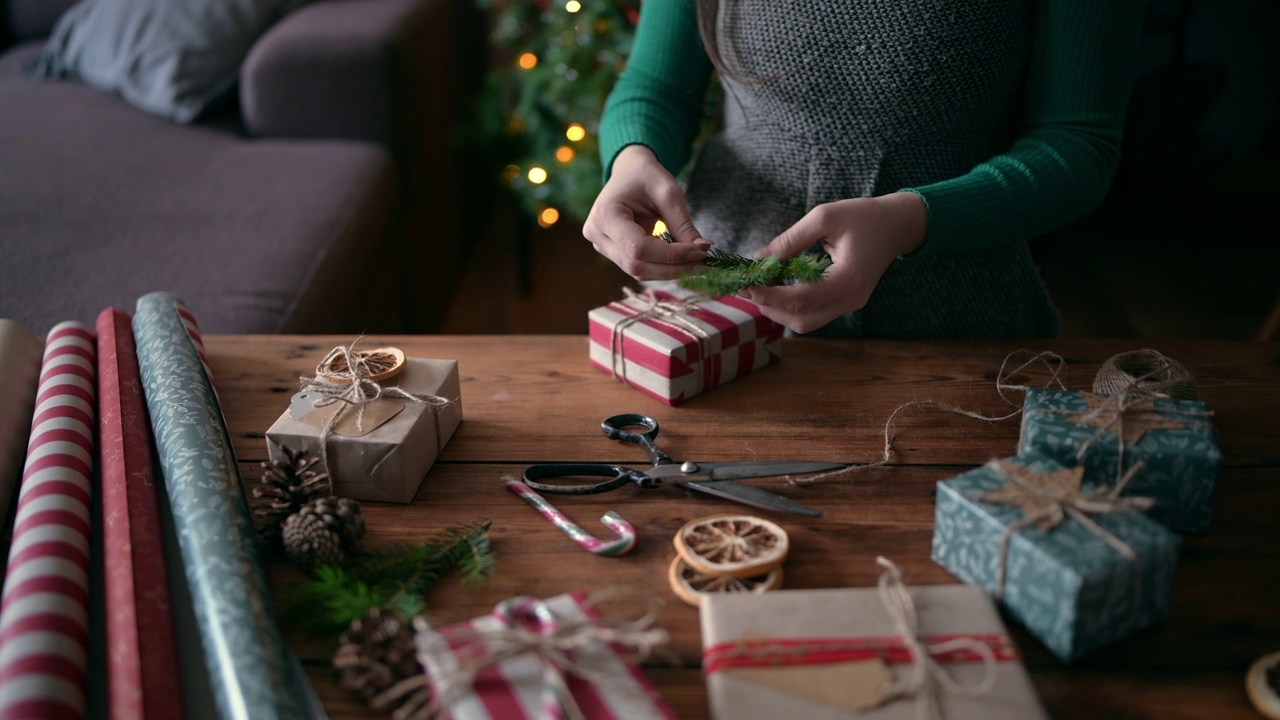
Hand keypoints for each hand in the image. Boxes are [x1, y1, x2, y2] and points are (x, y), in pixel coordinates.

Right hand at [583, 145, 710, 280]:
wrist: (629, 172)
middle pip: (637, 265)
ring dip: (671, 272)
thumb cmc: (646, 176)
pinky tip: (684, 262)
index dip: (671, 255)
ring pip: (639, 271)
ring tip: (698, 264)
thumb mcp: (668, 193)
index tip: (701, 251)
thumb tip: (702, 250)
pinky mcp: (613, 253)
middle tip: (705, 263)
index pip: (639, 248)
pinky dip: (663, 268)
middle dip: (674, 268)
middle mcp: (598, 235)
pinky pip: (639, 268)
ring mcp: (602, 246)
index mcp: (605, 215)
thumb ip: (683, 224)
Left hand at [739, 192, 927, 333]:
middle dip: (770, 308)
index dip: (769, 294)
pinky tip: (779, 286)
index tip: (746, 282)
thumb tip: (758, 259)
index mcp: (848, 278)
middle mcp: (851, 299)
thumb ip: (790, 240)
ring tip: (761, 286)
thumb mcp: (824, 217)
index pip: (801, 300)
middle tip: (748, 287)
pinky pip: (815, 314)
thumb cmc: (862, 215)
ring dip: (779, 310)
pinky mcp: (848, 302)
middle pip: (801, 320)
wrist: (897, 225)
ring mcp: (851, 304)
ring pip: (806, 322)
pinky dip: (792, 306)